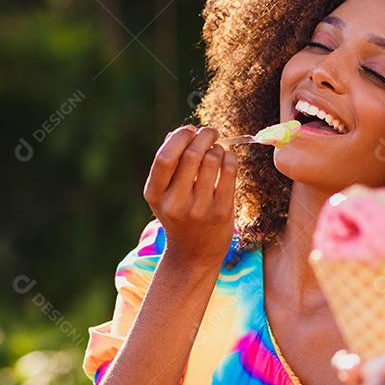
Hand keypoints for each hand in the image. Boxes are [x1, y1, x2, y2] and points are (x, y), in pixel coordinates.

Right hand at [143, 125, 237, 266]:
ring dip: (218, 147)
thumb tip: (177, 133)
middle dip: (204, 136)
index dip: (180, 137)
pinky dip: (230, 158)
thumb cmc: (180, 215)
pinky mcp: (221, 213)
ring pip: (212, 160)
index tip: (190, 130)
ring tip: (217, 150)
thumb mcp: (164, 194)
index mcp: (154, 194)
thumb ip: (168, 164)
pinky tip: (228, 158)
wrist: (194, 254)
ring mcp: (198, 209)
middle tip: (210, 132)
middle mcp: (174, 203)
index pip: (165, 157)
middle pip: (191, 154)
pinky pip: (229, 173)